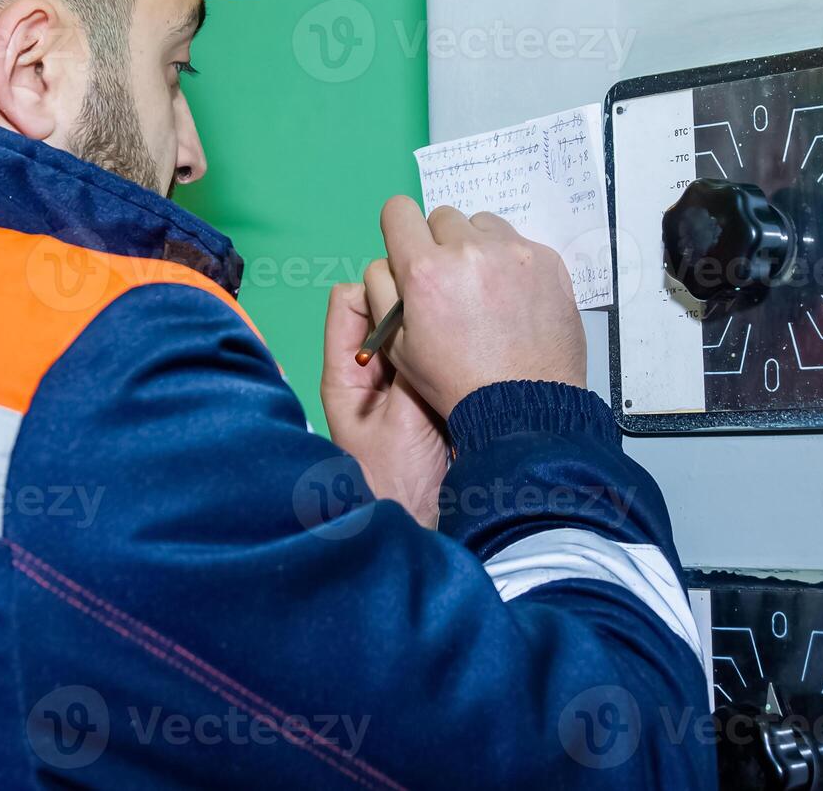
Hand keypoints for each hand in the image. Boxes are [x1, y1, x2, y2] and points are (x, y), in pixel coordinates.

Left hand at [321, 282, 449, 526]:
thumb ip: (409, 367)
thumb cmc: (401, 484)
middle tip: (444, 309)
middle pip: (386, 310)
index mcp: (346, 375)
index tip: (414, 303)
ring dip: (435, 325)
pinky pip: (438, 354)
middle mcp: (371, 372)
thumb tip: (418, 312)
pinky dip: (451, 345)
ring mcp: (401, 383)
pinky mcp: (431, 393)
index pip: (350, 302)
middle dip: (412, 304)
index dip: (378, 292)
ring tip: (464, 321)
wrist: (430, 530)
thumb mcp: (401, 421)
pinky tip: (476, 342)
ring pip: (416, 330)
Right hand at [366, 196, 585, 419]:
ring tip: (485, 290)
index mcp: (425, 271)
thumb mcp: (397, 346)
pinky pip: (518, 243)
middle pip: (442, 217)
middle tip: (451, 283)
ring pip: (482, 225)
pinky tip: (514, 299)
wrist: (525, 405)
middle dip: (440, 244)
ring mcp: (513, 251)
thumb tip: (390, 260)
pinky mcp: (547, 259)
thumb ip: (383, 292)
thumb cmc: (457, 382)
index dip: (400, 229)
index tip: (410, 247)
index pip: (398, 210)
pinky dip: (512, 263)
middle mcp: (469, 251)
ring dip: (477, 248)